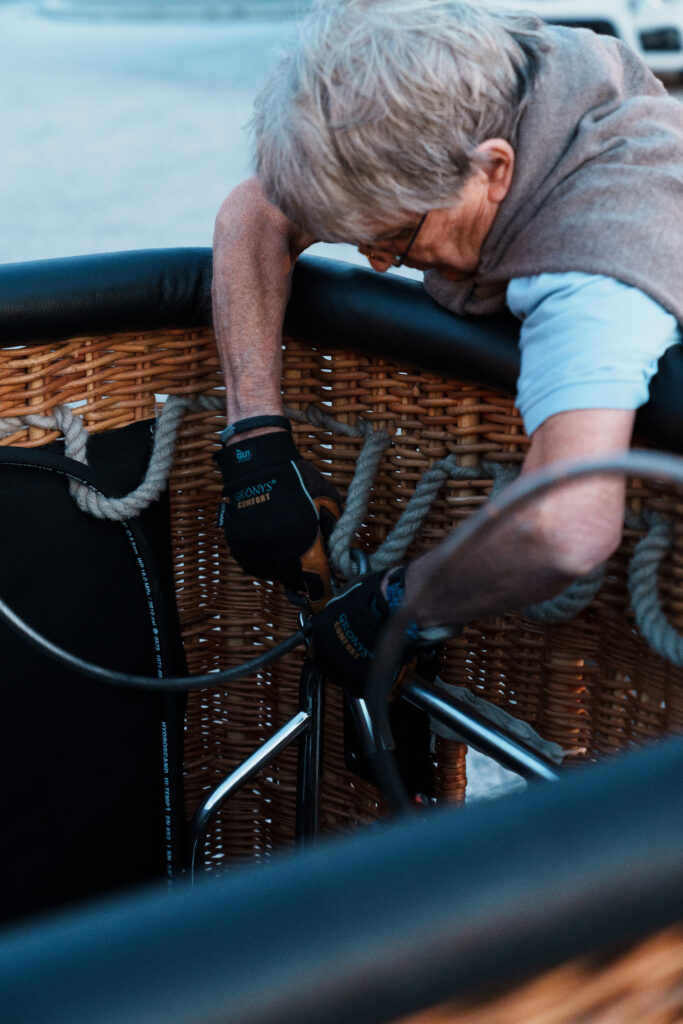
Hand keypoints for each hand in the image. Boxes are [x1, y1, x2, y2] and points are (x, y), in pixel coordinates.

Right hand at [214, 430, 340, 596]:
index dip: (321, 590)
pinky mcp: (239, 543)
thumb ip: (333, 527)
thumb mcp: (326, 498)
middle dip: (301, 579)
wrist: (260, 464)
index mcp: (304, 537)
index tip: (323, 595)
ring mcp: (256, 546)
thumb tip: (341, 553)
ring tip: (287, 559)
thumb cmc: (296, 479)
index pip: (315, 577)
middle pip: (292, 579)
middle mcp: (279, 546)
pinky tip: (270, 555)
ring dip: (281, 571)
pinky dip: (262, 566)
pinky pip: (252, 567)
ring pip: (272, 574)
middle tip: (305, 574)